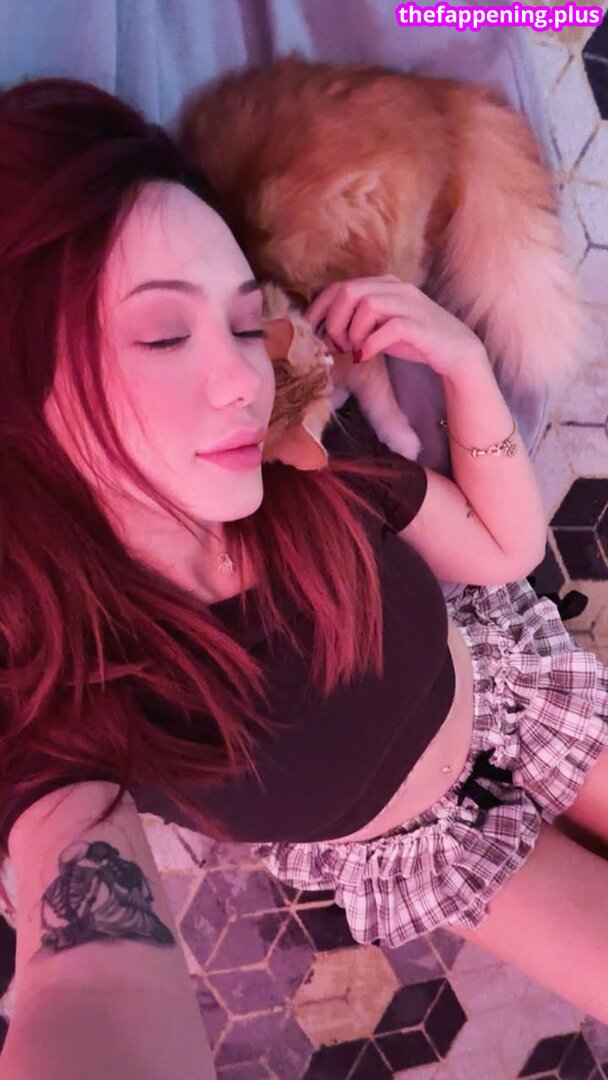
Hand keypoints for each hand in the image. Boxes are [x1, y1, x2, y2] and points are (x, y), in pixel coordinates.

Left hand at [304, 275, 486, 378]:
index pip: (341, 286)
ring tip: (354, 350)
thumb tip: (324, 332)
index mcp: (384, 284)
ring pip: (367, 304)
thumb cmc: (415, 340)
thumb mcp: (380, 327)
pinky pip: (388, 327)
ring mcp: (410, 304)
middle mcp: (397, 288)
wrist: (456, 352)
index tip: (311, 330)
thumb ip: (357, 322)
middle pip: (350, 291)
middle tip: (338, 345)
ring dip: (352, 331)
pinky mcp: (420, 324)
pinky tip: (366, 356)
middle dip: (335, 321)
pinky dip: (370, 343)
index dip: (320, 308)